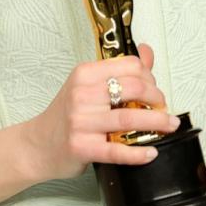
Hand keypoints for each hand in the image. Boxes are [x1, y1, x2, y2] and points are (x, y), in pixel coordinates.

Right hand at [19, 43, 182, 181]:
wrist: (36, 145)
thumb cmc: (64, 116)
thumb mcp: (87, 87)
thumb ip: (119, 71)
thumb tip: (147, 52)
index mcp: (84, 74)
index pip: (129, 65)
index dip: (150, 76)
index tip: (155, 88)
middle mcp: (82, 95)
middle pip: (134, 88)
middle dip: (158, 98)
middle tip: (164, 107)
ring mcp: (81, 122)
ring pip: (130, 119)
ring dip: (157, 122)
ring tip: (169, 125)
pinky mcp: (82, 147)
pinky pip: (117, 150)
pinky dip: (138, 153)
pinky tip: (150, 152)